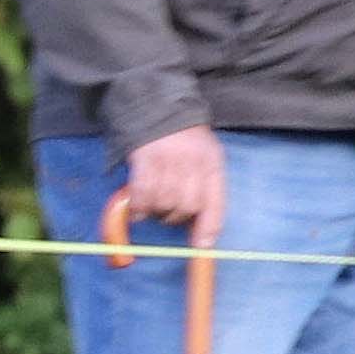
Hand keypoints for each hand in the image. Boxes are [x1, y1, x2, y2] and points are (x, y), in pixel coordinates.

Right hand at [107, 124, 226, 249]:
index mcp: (213, 162)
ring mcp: (169, 159)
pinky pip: (143, 193)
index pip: (216, 202)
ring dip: (156, 212)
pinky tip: (138, 210)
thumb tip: (197, 228)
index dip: (209, 228)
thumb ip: (203, 187)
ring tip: (153, 206)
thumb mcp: (205, 157)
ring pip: (164, 201)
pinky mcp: (144, 157)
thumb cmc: (185, 140)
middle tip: (168, 214)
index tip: (201, 247)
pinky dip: (139, 207)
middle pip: (188, 205)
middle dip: (176, 217)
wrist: (159, 106)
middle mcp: (194, 161)